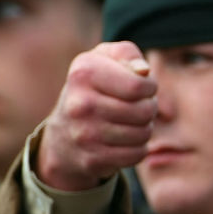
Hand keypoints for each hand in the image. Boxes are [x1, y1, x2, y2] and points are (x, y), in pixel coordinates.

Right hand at [38, 41, 157, 190]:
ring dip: (144, 128)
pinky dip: (137, 148)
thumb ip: (127, 54)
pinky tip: (124, 140)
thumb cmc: (94, 88)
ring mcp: (83, 134)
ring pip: (143, 134)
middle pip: (144, 111)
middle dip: (148, 107)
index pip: (138, 85)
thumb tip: (143, 71)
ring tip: (131, 122)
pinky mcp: (91, 160)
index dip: (149, 87)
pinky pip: (136, 155)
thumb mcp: (104, 59)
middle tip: (138, 106)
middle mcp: (80, 104)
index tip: (141, 87)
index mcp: (84, 72)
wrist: (63, 135)